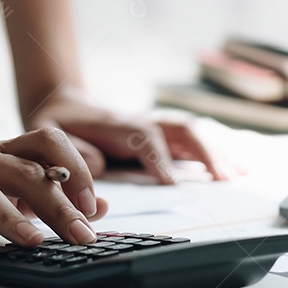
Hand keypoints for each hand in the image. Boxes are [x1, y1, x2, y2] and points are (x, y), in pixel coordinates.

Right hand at [0, 128, 108, 248]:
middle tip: (80, 235)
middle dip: (55, 204)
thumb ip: (50, 198)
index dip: (74, 169)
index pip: (46, 143)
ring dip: (6, 214)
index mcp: (1, 155)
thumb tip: (101, 207)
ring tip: (30, 239)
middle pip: (21, 172)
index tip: (93, 207)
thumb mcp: (6, 195)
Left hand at [26, 88, 226, 184]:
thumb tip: (98, 164)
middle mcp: (140, 123)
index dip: (158, 159)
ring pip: (191, 134)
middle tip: (220, 179)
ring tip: (239, 174)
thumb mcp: (48, 133)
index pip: (144, 139)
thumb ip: (71, 149)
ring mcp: (153, 127)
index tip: (170, 182)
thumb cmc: (56, 125)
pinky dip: (217, 152)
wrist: (62, 104)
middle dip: (202, 153)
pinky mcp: (160, 135)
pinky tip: (237, 168)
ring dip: (216, 152)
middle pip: (178, 131)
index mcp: (115, 125)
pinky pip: (193, 141)